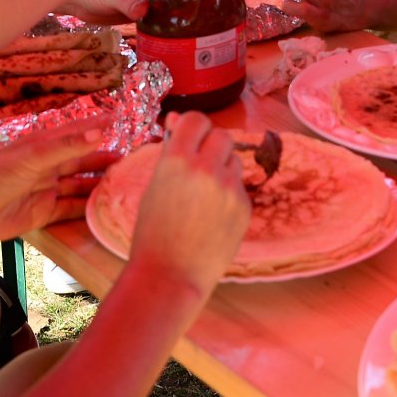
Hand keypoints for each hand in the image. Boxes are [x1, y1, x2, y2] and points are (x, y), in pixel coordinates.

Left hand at [0, 124, 117, 240]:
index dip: (95, 126)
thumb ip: (67, 146)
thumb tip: (100, 131)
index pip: (75, 133)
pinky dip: (86, 208)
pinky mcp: (44, 212)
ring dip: (97, 183)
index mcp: (43, 146)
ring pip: (78, 184)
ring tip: (123, 182)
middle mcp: (47, 166)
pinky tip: (103, 207)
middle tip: (130, 160)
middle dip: (102, 158)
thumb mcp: (34, 157)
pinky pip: (70, 209)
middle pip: (80, 160)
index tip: (117, 118)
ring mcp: (46, 189)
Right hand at [129, 112, 249, 294]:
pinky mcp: (244, 207)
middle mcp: (207, 168)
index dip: (193, 127)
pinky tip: (213, 215)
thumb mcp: (154, 186)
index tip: (189, 137)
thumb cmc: (152, 232)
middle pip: (222, 135)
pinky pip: (239, 187)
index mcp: (177, 160)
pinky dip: (228, 194)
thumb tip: (177, 121)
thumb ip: (170, 154)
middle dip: (211, 145)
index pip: (196, 120)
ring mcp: (229, 188)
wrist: (171, 275)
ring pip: (234, 160)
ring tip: (204, 195)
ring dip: (222, 167)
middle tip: (199, 163)